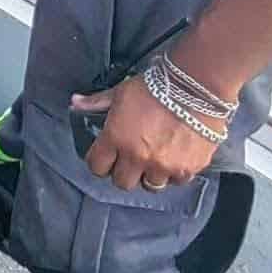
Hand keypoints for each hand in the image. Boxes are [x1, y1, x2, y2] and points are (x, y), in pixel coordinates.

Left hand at [72, 78, 220, 191]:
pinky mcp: (188, 168)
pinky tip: (174, 157)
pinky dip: (174, 173)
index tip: (104, 157)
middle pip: (122, 182)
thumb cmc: (154, 87)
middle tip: (128, 160)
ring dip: (149, 174)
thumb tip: (75, 103)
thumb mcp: (120, 92)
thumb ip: (96, 102)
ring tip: (153, 159)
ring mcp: (164, 166)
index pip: (97, 166)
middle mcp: (138, 157)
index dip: (98, 162)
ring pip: (150, 185)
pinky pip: (176, 181)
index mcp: (116, 139)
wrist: (195, 87)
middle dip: (123, 172)